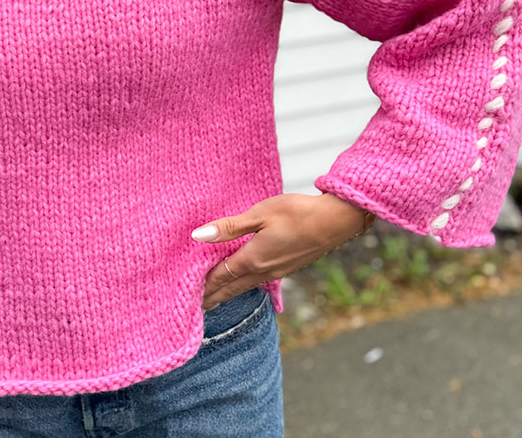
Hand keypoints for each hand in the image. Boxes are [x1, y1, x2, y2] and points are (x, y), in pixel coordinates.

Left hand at [193, 192, 370, 309]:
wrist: (335, 221)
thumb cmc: (296, 213)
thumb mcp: (259, 214)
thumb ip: (229, 227)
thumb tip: (198, 235)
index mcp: (253, 259)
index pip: (220, 276)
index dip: (203, 285)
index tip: (185, 295)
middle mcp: (263, 271)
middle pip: (231, 288)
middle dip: (212, 297)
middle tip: (194, 308)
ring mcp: (277, 272)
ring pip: (245, 287)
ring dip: (227, 294)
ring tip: (213, 300)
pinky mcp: (287, 268)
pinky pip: (258, 282)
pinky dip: (243, 286)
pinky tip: (243, 284)